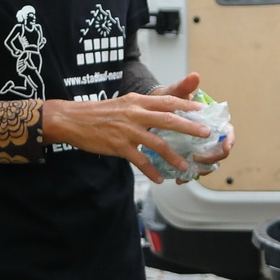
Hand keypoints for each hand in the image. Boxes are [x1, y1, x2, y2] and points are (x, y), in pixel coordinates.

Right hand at [42, 91, 210, 182]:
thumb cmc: (99, 112)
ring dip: (174, 156)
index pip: (167, 101)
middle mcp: (136, 113)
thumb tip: (163, 112)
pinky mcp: (119, 146)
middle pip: (169, 119)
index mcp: (138, 101)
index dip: (187, 105)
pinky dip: (152, 171)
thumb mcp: (124, 103)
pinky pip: (140, 160)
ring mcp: (128, 130)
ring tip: (185, 165)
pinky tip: (159, 179)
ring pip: (158, 143)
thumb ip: (143, 107)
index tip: (203, 109)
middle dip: (190, 127)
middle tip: (206, 134)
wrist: (73, 119)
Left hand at [150, 72, 234, 179]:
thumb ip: (184, 87)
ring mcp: (198, 147)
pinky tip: (180, 179)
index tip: (225, 145)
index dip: (229, 140)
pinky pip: (193, 169)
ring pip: (208, 163)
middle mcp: (207, 135)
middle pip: (220, 151)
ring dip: (201, 170)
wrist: (150, 113)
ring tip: (188, 173)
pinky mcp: (188, 156)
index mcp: (209, 120)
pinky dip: (189, 175)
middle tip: (199, 160)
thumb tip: (194, 76)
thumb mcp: (172, 94)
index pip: (227, 131)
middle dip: (213, 158)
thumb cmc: (165, 102)